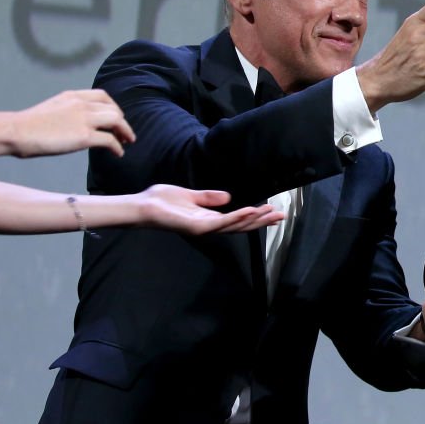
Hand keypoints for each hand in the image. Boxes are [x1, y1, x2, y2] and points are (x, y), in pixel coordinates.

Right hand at [11, 90, 135, 157]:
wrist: (16, 131)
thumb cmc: (28, 125)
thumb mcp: (52, 108)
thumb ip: (69, 111)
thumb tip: (78, 124)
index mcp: (73, 96)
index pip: (102, 96)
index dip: (113, 107)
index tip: (116, 117)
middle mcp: (82, 104)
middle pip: (114, 110)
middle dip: (122, 121)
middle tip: (124, 133)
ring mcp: (84, 119)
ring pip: (117, 121)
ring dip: (125, 132)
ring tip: (127, 142)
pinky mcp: (84, 136)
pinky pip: (110, 140)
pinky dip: (117, 147)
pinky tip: (118, 153)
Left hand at [136, 185, 284, 234]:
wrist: (143, 206)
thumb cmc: (161, 201)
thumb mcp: (190, 195)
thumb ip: (208, 197)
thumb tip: (228, 197)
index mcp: (208, 219)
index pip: (237, 220)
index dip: (255, 217)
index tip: (272, 211)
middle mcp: (209, 226)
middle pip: (241, 226)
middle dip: (262, 221)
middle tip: (282, 216)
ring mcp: (204, 228)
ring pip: (236, 225)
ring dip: (255, 219)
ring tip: (272, 213)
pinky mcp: (198, 226)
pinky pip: (222, 222)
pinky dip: (237, 217)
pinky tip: (251, 211)